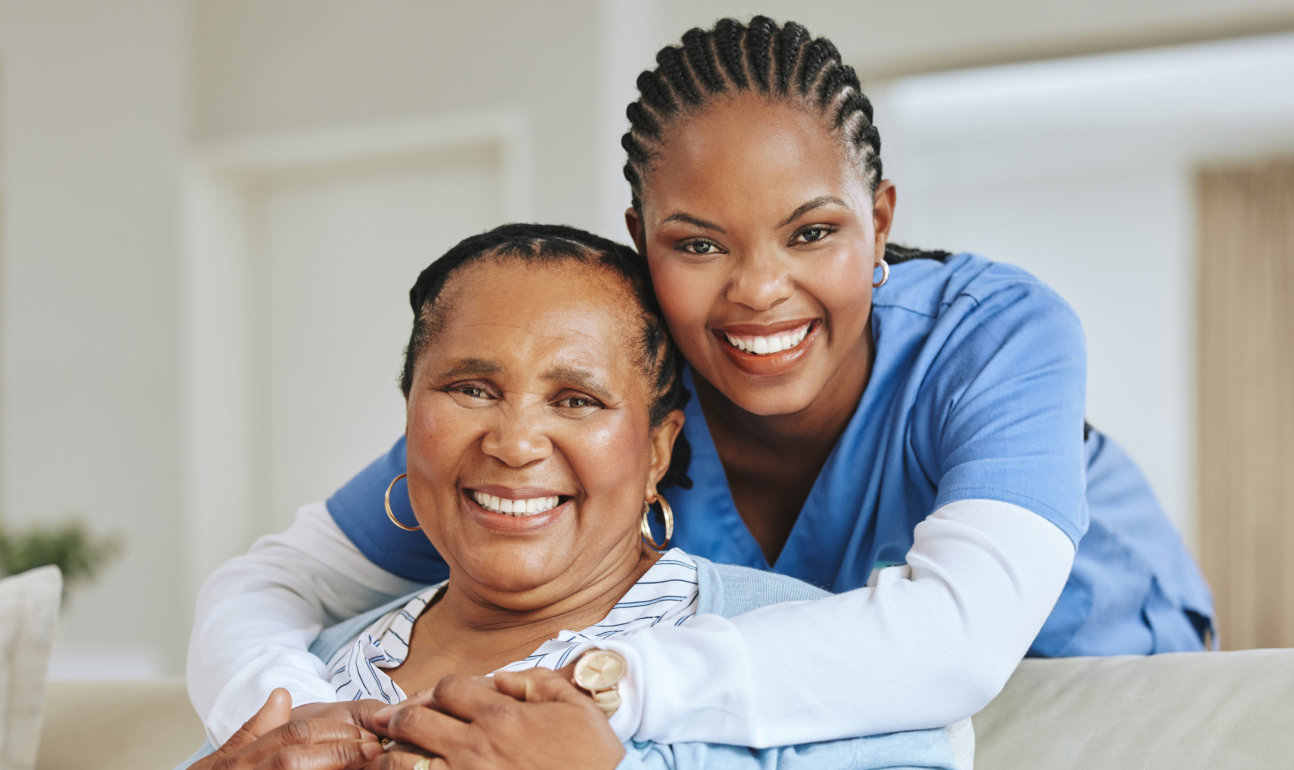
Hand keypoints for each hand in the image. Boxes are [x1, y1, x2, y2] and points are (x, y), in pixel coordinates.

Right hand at [193, 688, 384, 769]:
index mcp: (240, 759)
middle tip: (376, 749)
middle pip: (295, 753)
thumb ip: (253, 731)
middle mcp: (243, 769)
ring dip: (335, 765)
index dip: (333, 730)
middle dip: (340, 749)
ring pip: (291, 767)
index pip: (292, 733)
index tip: (365, 732)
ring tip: (370, 764)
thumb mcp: (222, 763)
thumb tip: (282, 694)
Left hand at [365, 670, 623, 769]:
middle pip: (415, 721)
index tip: (442, 699)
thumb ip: (535, 682)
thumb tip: (501, 678)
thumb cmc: (593, 758)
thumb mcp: (574, 706)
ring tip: (389, 754)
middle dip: (400, 717)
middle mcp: (475, 747)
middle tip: (390, 721)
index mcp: (501, 716)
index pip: (448, 688)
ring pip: (405, 763)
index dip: (441, 689)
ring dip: (391, 756)